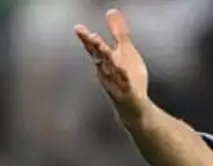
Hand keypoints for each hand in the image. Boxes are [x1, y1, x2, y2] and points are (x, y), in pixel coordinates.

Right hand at [75, 9, 149, 123]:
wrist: (133, 107)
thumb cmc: (127, 79)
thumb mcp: (125, 51)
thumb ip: (118, 32)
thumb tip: (111, 11)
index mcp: (106, 61)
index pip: (94, 48)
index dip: (87, 39)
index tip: (78, 28)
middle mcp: (108, 73)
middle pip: (100, 58)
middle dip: (95, 48)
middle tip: (89, 37)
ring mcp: (116, 85)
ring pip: (111, 72)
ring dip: (107, 62)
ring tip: (105, 50)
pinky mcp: (127, 96)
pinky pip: (125, 87)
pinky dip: (124, 80)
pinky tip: (125, 74)